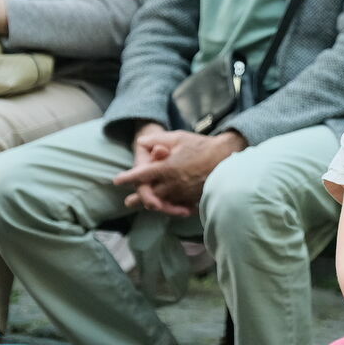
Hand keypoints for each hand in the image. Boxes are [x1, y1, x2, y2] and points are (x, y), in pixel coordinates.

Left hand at [113, 128, 245, 216]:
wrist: (226, 158)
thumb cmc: (201, 146)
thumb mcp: (178, 137)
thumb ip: (158, 140)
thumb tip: (141, 142)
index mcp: (166, 168)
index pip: (141, 175)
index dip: (128, 178)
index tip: (117, 181)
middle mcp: (172, 184)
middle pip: (149, 194)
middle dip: (138, 198)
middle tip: (128, 202)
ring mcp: (183, 193)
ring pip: (162, 203)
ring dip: (152, 204)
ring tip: (145, 206)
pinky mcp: (192, 199)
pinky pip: (177, 206)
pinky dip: (171, 207)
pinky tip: (167, 207)